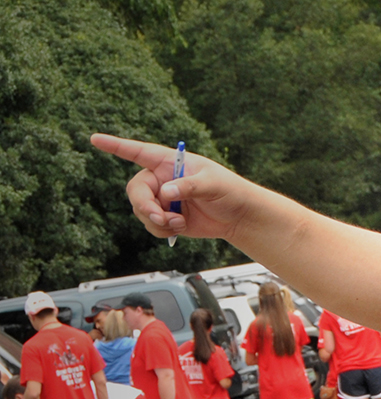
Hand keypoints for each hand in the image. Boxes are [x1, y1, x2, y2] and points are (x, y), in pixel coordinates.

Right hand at [90, 134, 252, 242]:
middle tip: (159, 217)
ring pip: (140, 210)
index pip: (138, 151)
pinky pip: (150, 225)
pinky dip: (161, 230)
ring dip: (156, 220)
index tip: (95, 139)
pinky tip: (179, 228)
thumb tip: (165, 193)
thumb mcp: (212, 184)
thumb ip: (188, 186)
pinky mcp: (166, 217)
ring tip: (179, 223)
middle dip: (144, 206)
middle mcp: (161, 179)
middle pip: (135, 190)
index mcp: (169, 162)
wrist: (238, 216)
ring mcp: (162, 199)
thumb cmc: (230, 191)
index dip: (116, 145)